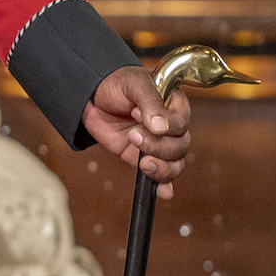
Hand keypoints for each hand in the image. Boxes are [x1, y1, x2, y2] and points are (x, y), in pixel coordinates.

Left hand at [80, 67, 190, 185]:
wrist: (93, 96)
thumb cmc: (117, 83)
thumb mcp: (134, 84)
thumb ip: (150, 102)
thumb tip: (161, 127)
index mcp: (174, 104)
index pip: (182, 122)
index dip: (164, 124)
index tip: (138, 114)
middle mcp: (170, 126)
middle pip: (180, 146)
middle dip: (158, 146)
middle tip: (133, 134)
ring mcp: (158, 144)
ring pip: (175, 163)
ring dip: (161, 167)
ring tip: (142, 162)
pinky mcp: (144, 157)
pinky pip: (161, 176)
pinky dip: (164, 185)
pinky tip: (163, 192)